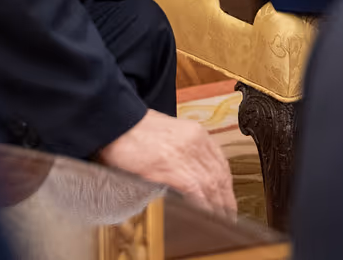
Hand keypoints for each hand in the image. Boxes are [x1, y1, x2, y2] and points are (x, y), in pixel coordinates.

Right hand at [97, 109, 236, 216]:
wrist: (115, 121)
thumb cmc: (134, 128)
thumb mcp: (168, 132)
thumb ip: (183, 149)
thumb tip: (189, 170)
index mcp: (196, 132)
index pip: (221, 163)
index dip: (226, 185)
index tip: (227, 198)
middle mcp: (195, 141)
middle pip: (220, 176)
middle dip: (226, 200)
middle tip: (227, 216)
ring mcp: (185, 154)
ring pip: (211, 186)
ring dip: (218, 207)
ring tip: (219, 221)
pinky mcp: (171, 167)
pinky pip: (196, 192)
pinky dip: (203, 206)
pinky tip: (204, 217)